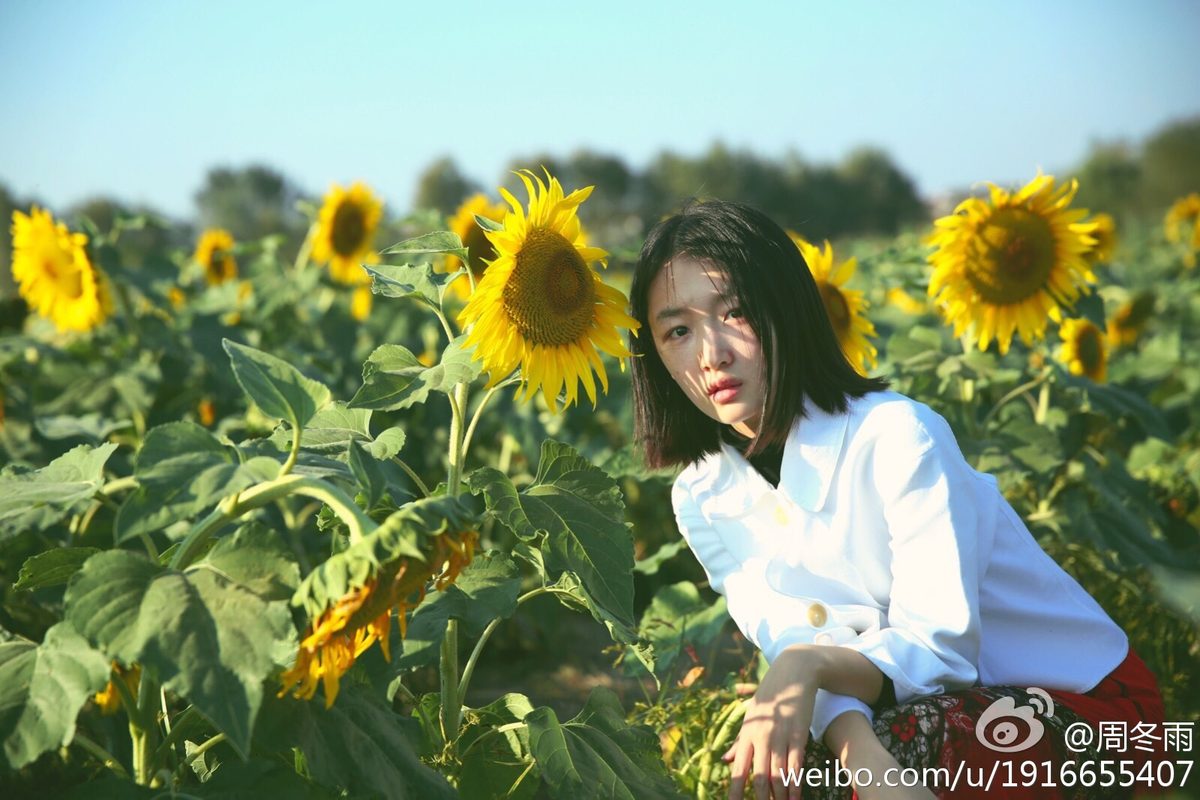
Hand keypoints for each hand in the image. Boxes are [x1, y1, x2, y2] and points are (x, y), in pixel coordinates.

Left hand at [721, 647, 820, 799]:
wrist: (793, 674)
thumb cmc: (769, 696)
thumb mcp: (750, 716)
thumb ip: (739, 740)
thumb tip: (726, 761)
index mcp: (747, 733)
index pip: (739, 768)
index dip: (736, 790)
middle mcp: (762, 737)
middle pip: (760, 776)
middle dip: (761, 798)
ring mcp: (781, 737)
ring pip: (778, 774)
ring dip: (780, 795)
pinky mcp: (799, 735)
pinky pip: (796, 765)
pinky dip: (795, 784)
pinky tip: (795, 796)